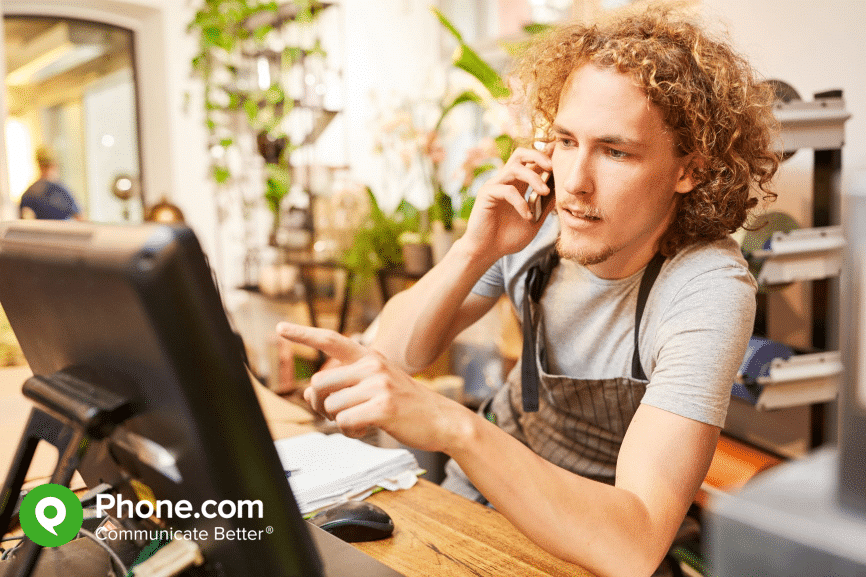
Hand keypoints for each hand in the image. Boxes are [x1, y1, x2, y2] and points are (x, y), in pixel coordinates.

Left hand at [276, 322, 471, 452]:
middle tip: (337, 415)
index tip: (280, 329)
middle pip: (320, 384)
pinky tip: (364, 429)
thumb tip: (308, 393)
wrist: (443, 420)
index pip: (331, 340)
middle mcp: (372, 366)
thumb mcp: (380, 384)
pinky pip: (344, 421)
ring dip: (338, 422)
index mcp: (370, 357)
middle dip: (321, 405)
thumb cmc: (407, 405)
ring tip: (359, 423)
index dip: (303, 334)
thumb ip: (346, 385)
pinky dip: (349, 431)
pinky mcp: (382, 406)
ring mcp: (378, 385)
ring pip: (331, 406)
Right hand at [461, 146, 554, 260]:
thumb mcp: (534, 221)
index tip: (561, 160)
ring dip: (534, 178)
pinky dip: (521, 202)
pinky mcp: (486, 194)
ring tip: (545, 192)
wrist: (486, 252)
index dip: (545, 157)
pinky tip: (527, 216)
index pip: (531, 162)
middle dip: (539, 155)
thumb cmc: (508, 238)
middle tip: (552, 168)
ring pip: (515, 168)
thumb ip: (545, 206)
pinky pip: (508, 190)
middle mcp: (505, 181)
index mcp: (517, 184)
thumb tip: (562, 191)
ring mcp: (494, 185)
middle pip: (520, 154)